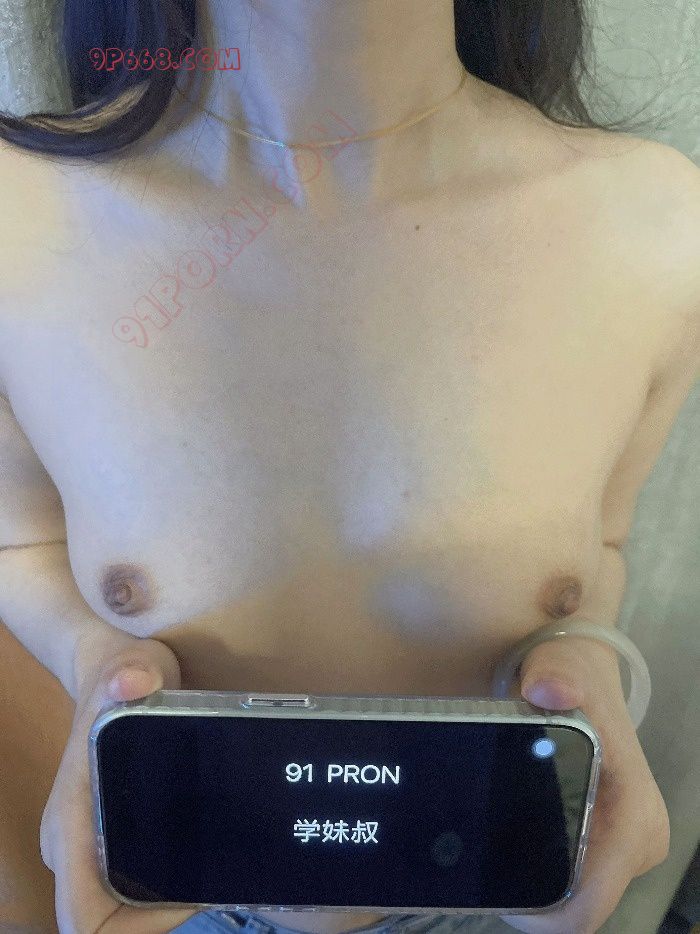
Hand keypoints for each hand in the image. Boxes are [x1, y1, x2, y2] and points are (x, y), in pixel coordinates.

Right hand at [40, 628, 200, 932]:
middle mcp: (76, 842)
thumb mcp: (132, 665)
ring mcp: (92, 837)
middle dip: (161, 915)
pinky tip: (214, 850)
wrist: (110, 663)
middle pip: (108, 917)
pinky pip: (133, 873)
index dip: (131, 930)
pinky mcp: (112, 826)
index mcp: (73, 823)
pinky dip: (169, 874)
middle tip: (220, 881)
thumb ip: (130, 672)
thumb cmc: (118, 670)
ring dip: (168, 896)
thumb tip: (132, 681)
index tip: (185, 899)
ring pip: (122, 898)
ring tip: (224, 867)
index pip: (81, 917)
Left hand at [499, 636, 669, 933]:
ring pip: (571, 893)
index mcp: (634, 819)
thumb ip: (556, 673)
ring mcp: (623, 847)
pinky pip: (571, 876)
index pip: (588, 904)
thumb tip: (548, 689)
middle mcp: (637, 843)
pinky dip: (540, 867)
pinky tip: (505, 841)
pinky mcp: (606, 843)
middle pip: (576, 906)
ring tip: (485, 846)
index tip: (490, 886)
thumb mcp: (561, 663)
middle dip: (529, 894)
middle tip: (477, 862)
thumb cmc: (572, 671)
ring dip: (531, 880)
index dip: (540, 911)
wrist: (580, 670)